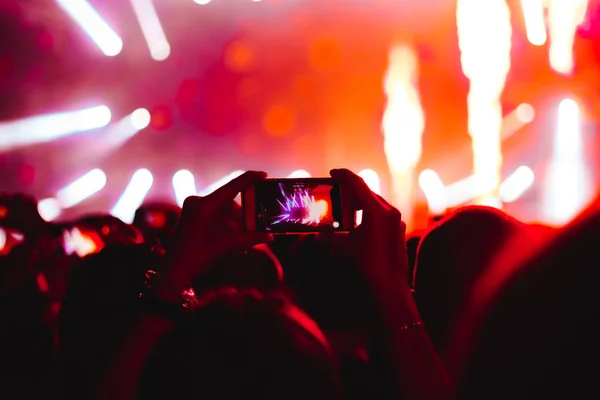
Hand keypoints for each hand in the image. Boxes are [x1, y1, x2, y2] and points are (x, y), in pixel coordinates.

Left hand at [158, 171, 272, 296]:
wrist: (174, 272)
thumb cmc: (197, 259)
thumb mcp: (226, 247)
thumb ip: (249, 239)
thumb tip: (270, 236)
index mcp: (204, 206)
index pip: (232, 186)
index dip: (250, 179)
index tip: (264, 175)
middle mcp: (197, 202)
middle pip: (229, 202)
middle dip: (244, 216)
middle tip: (256, 228)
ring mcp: (193, 207)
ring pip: (223, 210)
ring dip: (235, 223)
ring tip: (244, 241)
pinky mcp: (192, 214)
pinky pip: (215, 214)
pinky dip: (226, 225)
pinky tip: (234, 239)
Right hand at [321, 168, 409, 292]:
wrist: (389, 287)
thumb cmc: (367, 266)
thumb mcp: (344, 248)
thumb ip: (330, 237)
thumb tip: (317, 235)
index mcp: (377, 210)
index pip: (358, 184)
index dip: (344, 175)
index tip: (333, 172)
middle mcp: (389, 211)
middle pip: (367, 193)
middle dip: (351, 191)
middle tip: (337, 192)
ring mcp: (396, 221)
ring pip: (376, 204)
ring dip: (360, 203)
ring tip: (347, 210)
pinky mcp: (398, 230)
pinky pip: (382, 215)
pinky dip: (369, 214)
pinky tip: (359, 224)